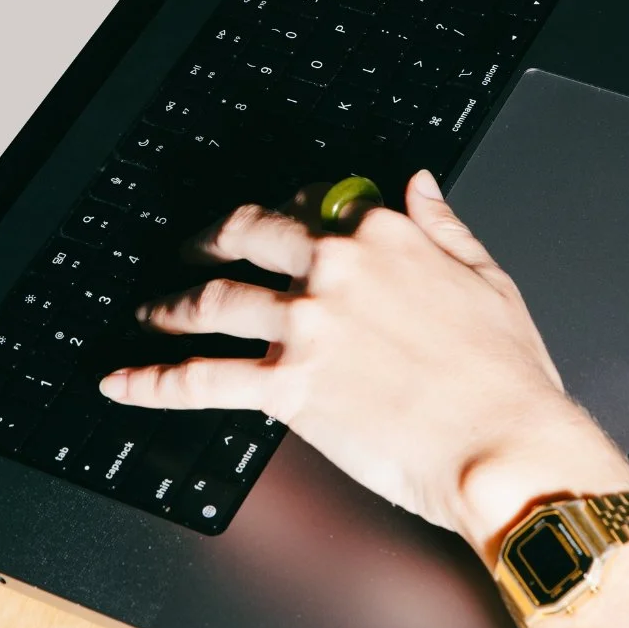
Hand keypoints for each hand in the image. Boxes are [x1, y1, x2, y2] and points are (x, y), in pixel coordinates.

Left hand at [100, 171, 628, 563]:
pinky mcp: (285, 387)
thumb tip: (419, 181)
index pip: (308, 203)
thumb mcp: (486, 275)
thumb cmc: (505, 372)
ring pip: (213, 302)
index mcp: (381, 235)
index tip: (266, 221)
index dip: (278, 210)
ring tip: (152, 312)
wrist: (504, 445)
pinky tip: (123, 381)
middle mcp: (333, 268)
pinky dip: (152, 380)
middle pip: (244, 236)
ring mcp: (304, 326)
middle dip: (207, 240)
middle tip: (190, 249)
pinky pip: (201, 379)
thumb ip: (442, 223)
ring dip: (171, 307)